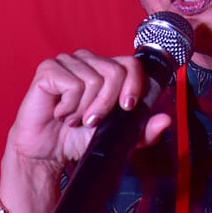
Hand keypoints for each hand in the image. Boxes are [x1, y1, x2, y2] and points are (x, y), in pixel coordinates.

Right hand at [6, 49, 171, 178]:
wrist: (46, 151)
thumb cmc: (78, 138)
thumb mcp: (116, 137)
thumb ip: (142, 131)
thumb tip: (165, 120)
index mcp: (106, 70)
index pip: (131, 63)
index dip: (133, 85)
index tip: (127, 107)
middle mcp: (89, 61)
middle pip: (115, 72)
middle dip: (107, 104)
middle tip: (91, 121)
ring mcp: (68, 62)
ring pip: (94, 80)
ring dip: (84, 109)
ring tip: (73, 118)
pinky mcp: (49, 69)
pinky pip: (71, 84)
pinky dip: (69, 106)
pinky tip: (61, 112)